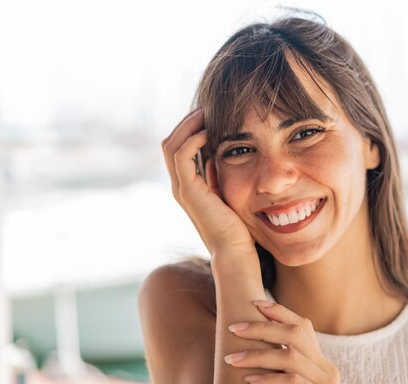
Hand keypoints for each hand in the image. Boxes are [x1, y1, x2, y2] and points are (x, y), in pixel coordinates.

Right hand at [161, 109, 254, 254]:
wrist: (235, 252)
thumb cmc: (237, 227)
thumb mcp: (229, 193)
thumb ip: (221, 174)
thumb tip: (225, 152)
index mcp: (188, 185)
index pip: (179, 147)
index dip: (190, 128)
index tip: (210, 114)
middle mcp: (180, 185)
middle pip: (170, 142)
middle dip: (187, 121)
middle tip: (206, 107)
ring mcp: (182, 188)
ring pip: (171, 145)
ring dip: (188, 125)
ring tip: (206, 112)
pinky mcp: (189, 191)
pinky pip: (182, 156)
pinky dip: (192, 139)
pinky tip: (209, 131)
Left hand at [224, 300, 343, 383]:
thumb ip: (286, 369)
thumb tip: (253, 350)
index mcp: (320, 361)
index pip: (302, 325)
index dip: (279, 311)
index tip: (254, 303)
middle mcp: (327, 368)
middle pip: (295, 333)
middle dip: (262, 327)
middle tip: (233, 329)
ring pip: (290, 357)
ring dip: (257, 355)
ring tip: (231, 359)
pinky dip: (269, 380)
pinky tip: (250, 382)